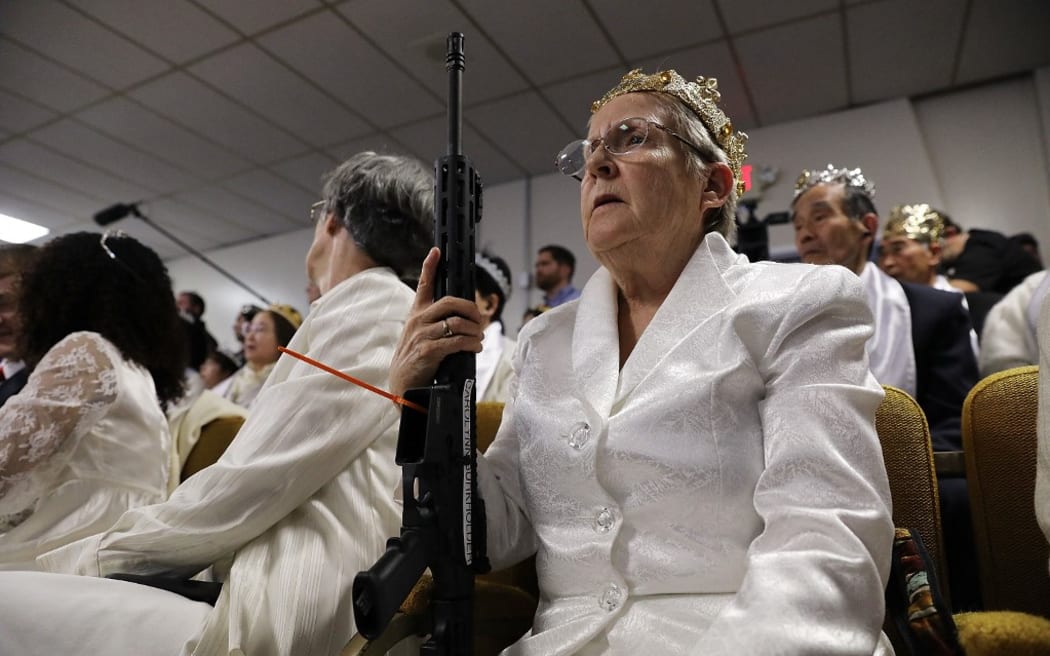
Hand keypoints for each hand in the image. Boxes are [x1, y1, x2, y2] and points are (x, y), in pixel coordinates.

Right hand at [390, 247, 483, 396]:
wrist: (402, 385)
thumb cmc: (415, 360)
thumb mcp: (419, 336)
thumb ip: (435, 324)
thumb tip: (463, 319)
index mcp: (416, 314)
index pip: (423, 285)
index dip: (429, 266)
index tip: (436, 251)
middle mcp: (418, 321)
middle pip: (450, 302)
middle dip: (470, 308)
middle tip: (479, 318)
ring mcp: (422, 335)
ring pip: (457, 322)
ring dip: (474, 330)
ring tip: (479, 337)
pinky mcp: (428, 351)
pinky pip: (456, 341)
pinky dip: (471, 344)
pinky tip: (475, 348)